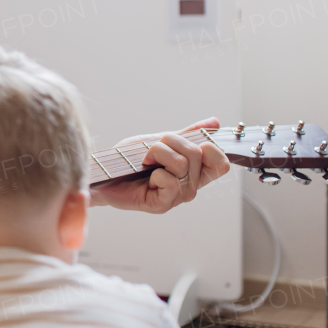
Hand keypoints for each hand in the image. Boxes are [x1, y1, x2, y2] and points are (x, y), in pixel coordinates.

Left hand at [91, 118, 229, 212]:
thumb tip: (214, 122)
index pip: (221, 163)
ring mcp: (178, 197)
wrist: (105, 173)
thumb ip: (188, 135)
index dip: (209, 147)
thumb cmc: (131, 160)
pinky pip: (169, 180)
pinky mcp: (162, 205)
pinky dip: (154, 172)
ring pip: (181, 163)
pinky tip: (146, 177)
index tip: (186, 142)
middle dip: (170, 141)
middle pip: (197, 153)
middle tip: (153, 150)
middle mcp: (191, 187)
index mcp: (195, 172)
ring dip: (157, 153)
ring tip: (146, 162)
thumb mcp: (162, 142)